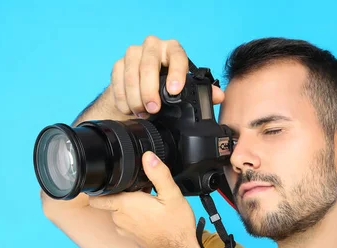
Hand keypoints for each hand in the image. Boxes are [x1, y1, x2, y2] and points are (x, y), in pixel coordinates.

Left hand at [88, 151, 200, 247]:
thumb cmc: (176, 228)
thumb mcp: (172, 195)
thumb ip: (159, 174)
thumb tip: (148, 157)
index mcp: (125, 205)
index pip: (96, 197)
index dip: (97, 187)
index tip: (105, 180)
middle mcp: (120, 218)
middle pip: (110, 200)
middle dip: (119, 192)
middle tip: (138, 188)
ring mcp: (124, 229)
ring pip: (118, 211)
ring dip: (127, 204)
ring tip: (147, 200)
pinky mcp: (130, 236)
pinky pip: (126, 221)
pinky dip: (133, 216)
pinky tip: (150, 213)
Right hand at [110, 35, 224, 116]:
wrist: (143, 87)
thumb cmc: (168, 85)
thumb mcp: (186, 88)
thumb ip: (202, 92)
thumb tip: (219, 96)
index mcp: (173, 49)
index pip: (177, 55)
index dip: (175, 73)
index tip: (174, 91)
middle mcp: (153, 46)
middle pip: (149, 65)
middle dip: (150, 90)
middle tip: (153, 109)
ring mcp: (133, 53)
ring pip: (131, 74)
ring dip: (135, 97)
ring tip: (142, 113)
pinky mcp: (118, 64)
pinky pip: (117, 81)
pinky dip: (123, 98)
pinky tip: (129, 109)